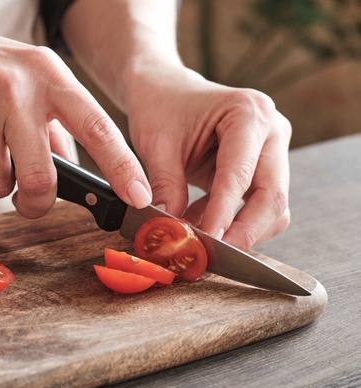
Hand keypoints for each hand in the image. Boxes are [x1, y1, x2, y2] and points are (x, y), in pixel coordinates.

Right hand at [0, 5, 151, 217]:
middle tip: (29, 201)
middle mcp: (17, 90)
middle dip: (36, 202)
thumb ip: (56, 123)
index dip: (123, 167)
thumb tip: (75, 174)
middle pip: (42, 177)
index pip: (98, 127)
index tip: (141, 197)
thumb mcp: (28, 77)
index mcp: (49, 75)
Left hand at [125, 66, 291, 249]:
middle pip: (273, 196)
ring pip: (272, 207)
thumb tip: (170, 231)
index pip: (241, 174)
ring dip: (239, 231)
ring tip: (196, 234)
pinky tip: (196, 220)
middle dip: (244, 232)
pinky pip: (257, 205)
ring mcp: (273, 150)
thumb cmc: (161, 108)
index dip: (224, 213)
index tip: (206, 241)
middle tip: (212, 255)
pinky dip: (231, 222)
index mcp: (248, 113)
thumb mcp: (155, 144)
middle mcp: (271, 130)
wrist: (165, 90)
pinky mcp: (264, 168)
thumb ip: (165, 186)